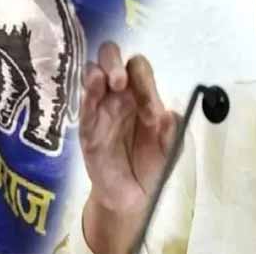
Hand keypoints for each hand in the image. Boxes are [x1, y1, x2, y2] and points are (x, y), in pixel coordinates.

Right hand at [79, 41, 179, 252]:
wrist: (133, 197)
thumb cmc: (153, 165)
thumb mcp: (171, 150)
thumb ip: (173, 132)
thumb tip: (171, 114)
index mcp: (142, 94)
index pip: (139, 69)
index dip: (143, 79)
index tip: (149, 109)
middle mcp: (119, 94)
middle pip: (110, 58)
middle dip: (112, 61)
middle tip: (119, 81)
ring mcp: (100, 108)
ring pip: (91, 74)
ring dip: (97, 72)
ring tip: (106, 82)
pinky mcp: (87, 127)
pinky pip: (83, 106)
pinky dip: (86, 96)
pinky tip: (92, 94)